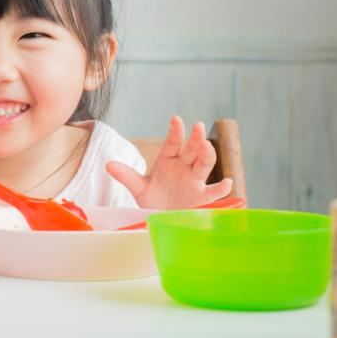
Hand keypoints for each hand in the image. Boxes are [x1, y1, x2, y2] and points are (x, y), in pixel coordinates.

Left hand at [106, 116, 231, 209]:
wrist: (161, 217)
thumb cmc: (152, 199)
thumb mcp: (139, 188)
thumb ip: (127, 176)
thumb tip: (108, 165)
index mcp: (168, 160)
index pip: (172, 143)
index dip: (175, 132)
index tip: (176, 119)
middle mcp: (183, 167)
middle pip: (191, 150)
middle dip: (195, 138)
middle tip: (198, 126)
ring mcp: (194, 181)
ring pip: (203, 165)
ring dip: (207, 156)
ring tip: (207, 146)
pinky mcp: (201, 197)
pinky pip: (213, 192)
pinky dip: (221, 188)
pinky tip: (228, 183)